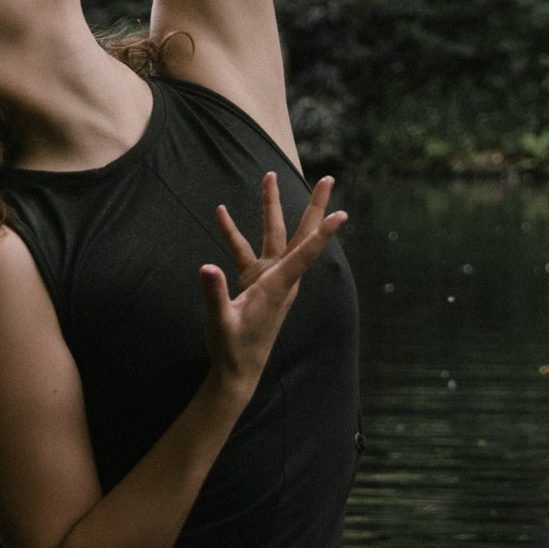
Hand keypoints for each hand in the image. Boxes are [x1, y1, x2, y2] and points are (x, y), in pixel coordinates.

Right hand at [200, 172, 346, 396]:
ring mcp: (268, 278)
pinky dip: (232, 232)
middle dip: (313, 206)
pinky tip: (221, 212)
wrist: (236, 370)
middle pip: (300, 234)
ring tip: (268, 177)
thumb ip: (215, 294)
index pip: (305, 255)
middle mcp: (278, 278)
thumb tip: (207, 267)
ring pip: (274, 235)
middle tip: (328, 178)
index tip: (341, 214)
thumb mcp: (221, 323)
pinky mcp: (254, 282)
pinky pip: (244, 250)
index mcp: (277, 286)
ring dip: (271, 206)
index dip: (323, 234)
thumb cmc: (233, 349)